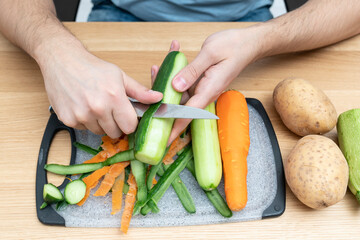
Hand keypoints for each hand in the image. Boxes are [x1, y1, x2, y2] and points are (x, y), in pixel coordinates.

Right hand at [37, 42, 162, 137]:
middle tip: (111, 110)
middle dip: (116, 124)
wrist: (62, 60)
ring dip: (100, 123)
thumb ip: (139, 91)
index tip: (127, 117)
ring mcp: (82, 115)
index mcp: (114, 97)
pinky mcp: (68, 119)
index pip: (130, 126)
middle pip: (115, 132)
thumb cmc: (92, 67)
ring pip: (99, 132)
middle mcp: (98, 108)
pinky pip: (83, 129)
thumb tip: (158, 98)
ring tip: (96, 106)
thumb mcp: (119, 76)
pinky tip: (83, 106)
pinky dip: (85, 121)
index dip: (130, 123)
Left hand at [167, 28, 262, 143]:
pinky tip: (170, 56)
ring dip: (166, 81)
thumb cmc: (234, 47)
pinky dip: (175, 71)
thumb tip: (174, 86)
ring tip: (156, 67)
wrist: (248, 43)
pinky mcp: (201, 81)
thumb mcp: (211, 54)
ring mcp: (202, 87)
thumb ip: (192, 71)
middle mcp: (204, 92)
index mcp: (208, 90)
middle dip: (161, 103)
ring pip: (178, 92)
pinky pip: (184, 80)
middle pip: (178, 105)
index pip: (187, 115)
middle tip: (145, 102)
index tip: (161, 141)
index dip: (173, 129)